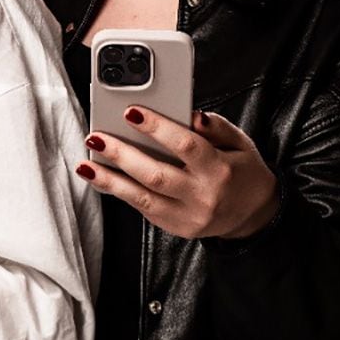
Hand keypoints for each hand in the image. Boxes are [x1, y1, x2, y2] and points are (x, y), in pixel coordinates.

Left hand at [78, 108, 277, 239]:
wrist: (254, 216)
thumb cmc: (242, 172)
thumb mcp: (240, 143)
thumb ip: (216, 126)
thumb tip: (191, 114)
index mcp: (220, 170)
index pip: (185, 146)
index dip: (157, 128)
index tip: (131, 111)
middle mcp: (202, 196)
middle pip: (156, 175)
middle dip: (122, 155)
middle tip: (96, 137)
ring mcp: (187, 216)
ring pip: (141, 198)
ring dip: (109, 179)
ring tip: (86, 163)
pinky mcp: (175, 227)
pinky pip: (141, 208)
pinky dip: (118, 192)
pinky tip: (100, 177)